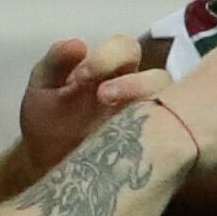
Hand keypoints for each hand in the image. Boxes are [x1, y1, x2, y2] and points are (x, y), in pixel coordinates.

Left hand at [16, 35, 165, 181]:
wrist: (45, 171)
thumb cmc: (48, 124)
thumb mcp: (43, 89)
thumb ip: (56, 62)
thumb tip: (79, 44)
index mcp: (113, 70)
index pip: (126, 48)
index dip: (108, 57)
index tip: (80, 77)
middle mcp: (139, 91)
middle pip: (158, 76)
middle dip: (134, 83)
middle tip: (102, 97)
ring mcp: (150, 121)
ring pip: (173, 106)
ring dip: (149, 110)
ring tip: (119, 124)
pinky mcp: (155, 150)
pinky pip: (172, 138)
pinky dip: (160, 136)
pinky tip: (132, 141)